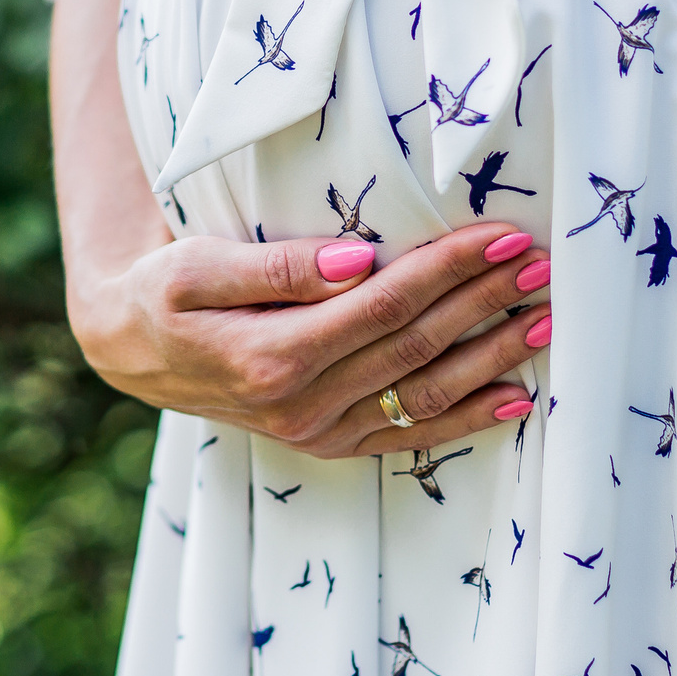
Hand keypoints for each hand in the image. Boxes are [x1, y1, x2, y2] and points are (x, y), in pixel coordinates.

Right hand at [67, 224, 553, 457]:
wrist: (131, 350)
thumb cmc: (164, 292)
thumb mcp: (196, 266)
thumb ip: (276, 267)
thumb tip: (356, 260)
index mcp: (272, 356)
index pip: (384, 306)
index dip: (448, 269)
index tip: (501, 233)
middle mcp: (302, 405)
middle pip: (416, 346)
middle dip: (484, 301)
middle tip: (541, 261)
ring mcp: (318, 431)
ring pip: (424, 393)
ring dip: (492, 356)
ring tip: (545, 318)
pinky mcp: (329, 442)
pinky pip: (410, 435)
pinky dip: (467, 418)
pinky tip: (516, 397)